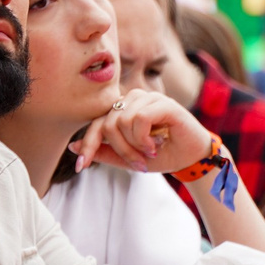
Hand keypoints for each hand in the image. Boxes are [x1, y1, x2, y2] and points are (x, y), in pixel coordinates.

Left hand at [74, 88, 214, 176]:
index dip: (88, 144)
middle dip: (121, 150)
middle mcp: (132, 99)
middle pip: (108, 124)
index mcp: (122, 109)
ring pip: (122, 121)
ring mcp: (147, 97)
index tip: (80, 167)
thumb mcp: (129, 158)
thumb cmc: (162, 154)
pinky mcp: (162, 102)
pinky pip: (139, 118)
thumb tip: (73, 148)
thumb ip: (104, 152)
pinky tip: (155, 144)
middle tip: (138, 164)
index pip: (97, 124)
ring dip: (134, 145)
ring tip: (150, 151)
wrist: (192, 157)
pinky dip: (144, 137)